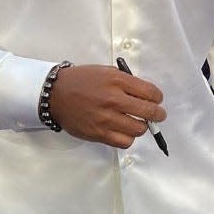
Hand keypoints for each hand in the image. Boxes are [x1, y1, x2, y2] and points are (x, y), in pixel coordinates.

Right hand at [47, 64, 164, 148]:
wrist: (55, 94)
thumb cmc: (82, 81)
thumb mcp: (106, 72)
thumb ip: (126, 82)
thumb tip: (146, 95)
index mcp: (117, 80)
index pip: (150, 92)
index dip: (157, 97)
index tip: (157, 100)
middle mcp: (113, 99)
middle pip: (149, 112)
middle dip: (158, 114)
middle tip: (158, 115)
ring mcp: (106, 118)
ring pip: (138, 129)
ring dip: (142, 126)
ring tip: (137, 122)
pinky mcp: (99, 134)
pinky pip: (124, 142)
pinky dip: (128, 138)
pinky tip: (125, 131)